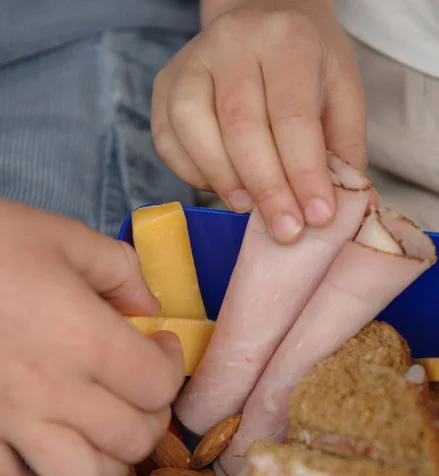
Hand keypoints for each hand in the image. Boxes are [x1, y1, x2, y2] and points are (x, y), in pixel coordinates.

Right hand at [0, 200, 184, 475]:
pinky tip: (53, 457)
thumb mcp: (66, 238)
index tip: (160, 345)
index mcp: (83, 338)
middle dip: (152, 414)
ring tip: (109, 429)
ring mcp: (9, 422)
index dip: (171, 366)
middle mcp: (52, 391)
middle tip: (142, 387)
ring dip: (111, 460)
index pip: (158, 384)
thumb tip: (149, 310)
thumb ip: (123, 272)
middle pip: (133, 438)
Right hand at [152, 0, 367, 243]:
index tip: (318, 217)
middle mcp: (232, 42)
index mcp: (287, 39)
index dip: (304, 174)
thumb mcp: (343, 92)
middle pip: (241, 127)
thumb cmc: (307, 64)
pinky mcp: (166, 83)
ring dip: (223, 181)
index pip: (293, 117)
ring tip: (248, 209)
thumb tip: (341, 208)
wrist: (262, 19)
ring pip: (193, 129)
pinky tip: (221, 186)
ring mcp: (192, 61)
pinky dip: (191, 173)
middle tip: (285, 231)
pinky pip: (166, 138)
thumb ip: (343, 147)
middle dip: (266, 189)